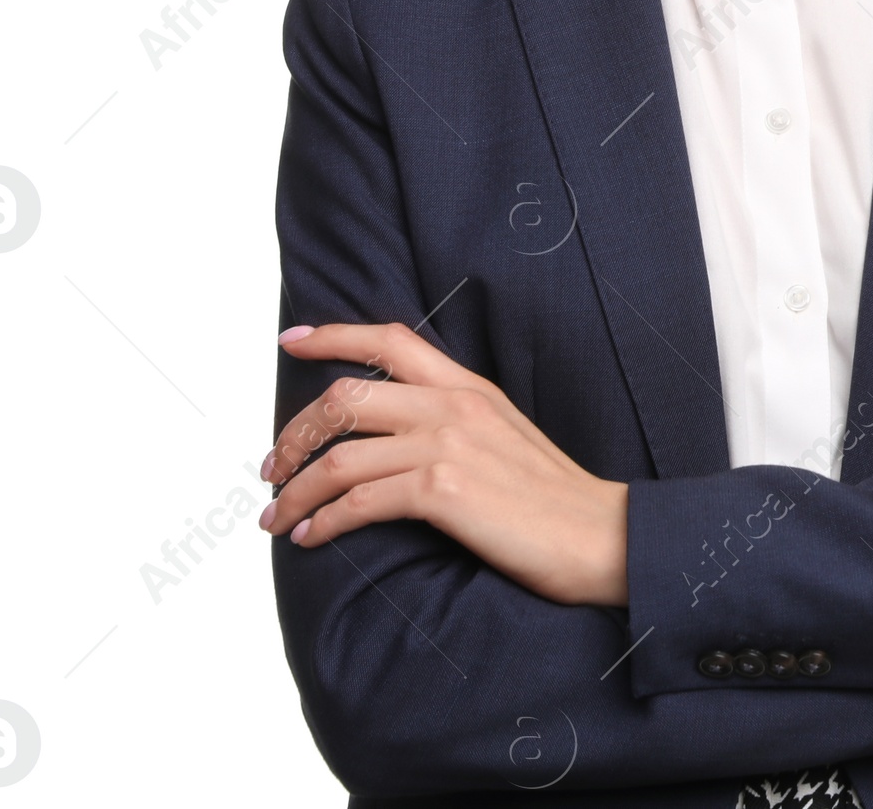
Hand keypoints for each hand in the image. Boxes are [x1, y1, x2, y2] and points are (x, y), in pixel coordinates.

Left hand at [259, 322, 628, 605]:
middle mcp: (454, 405)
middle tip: (272, 467)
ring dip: (296, 490)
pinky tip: (311, 538)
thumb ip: (454, 422)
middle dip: (294, 432)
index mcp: (469, 387)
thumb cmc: (553, 498)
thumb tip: (396, 438)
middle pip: (347, 396)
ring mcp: (448, 444)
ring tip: (277, 517)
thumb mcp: (504, 436)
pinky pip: (359, 500)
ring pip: (341, 455)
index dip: (334, 335)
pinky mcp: (444, 489)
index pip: (391, 339)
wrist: (600, 534)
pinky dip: (324, 521)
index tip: (290, 341)